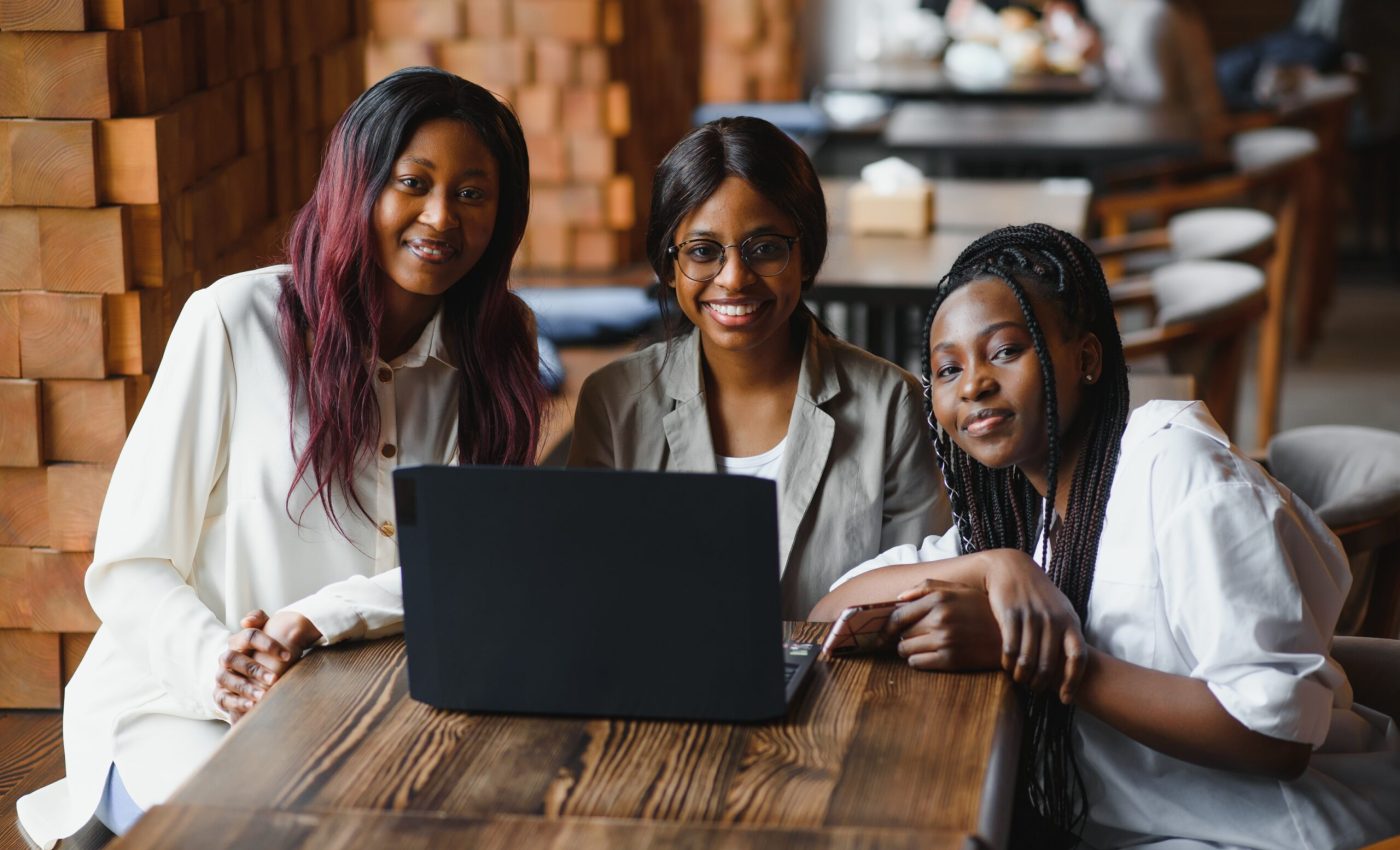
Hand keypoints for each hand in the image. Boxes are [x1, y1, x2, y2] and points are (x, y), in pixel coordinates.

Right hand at [214, 610, 320, 722]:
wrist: (251, 677)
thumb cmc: (263, 654)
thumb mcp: (268, 636)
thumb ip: (262, 621)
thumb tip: (248, 619)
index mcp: (239, 641)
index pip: (249, 635)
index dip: (268, 644)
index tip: (288, 656)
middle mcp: (227, 657)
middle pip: (233, 658)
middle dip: (254, 668)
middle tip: (275, 678)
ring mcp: (221, 675)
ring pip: (226, 678)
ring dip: (245, 687)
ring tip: (264, 695)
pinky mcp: (219, 694)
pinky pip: (224, 698)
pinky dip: (237, 702)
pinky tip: (253, 705)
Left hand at [885, 579, 1001, 671]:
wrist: (1010, 635)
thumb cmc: (981, 610)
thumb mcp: (959, 590)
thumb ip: (928, 588)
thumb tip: (899, 598)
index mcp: (939, 599)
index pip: (898, 615)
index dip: (887, 626)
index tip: (883, 633)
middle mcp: (939, 619)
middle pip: (901, 633)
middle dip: (904, 636)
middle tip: (916, 637)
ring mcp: (944, 640)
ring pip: (906, 649)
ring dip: (909, 649)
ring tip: (923, 646)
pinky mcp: (950, 659)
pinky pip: (917, 663)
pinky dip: (918, 661)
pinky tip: (930, 656)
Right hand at [978, 549, 1087, 702]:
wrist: (1011, 567)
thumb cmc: (1038, 594)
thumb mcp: (1059, 609)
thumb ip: (1067, 633)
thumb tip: (1075, 665)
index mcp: (1070, 621)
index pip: (1078, 657)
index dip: (1072, 681)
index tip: (1064, 698)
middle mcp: (1053, 619)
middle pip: (1050, 663)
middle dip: (1041, 682)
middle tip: (1034, 690)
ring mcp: (1032, 616)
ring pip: (1028, 659)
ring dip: (1023, 676)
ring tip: (1019, 680)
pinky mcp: (1010, 614)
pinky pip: (1010, 648)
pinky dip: (1008, 662)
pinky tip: (1006, 666)